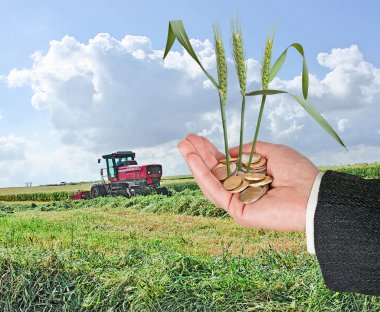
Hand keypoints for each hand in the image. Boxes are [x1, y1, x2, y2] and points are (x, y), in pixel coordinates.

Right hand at [178, 134, 318, 231]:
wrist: (311, 193)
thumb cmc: (297, 172)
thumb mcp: (272, 152)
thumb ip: (250, 150)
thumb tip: (229, 152)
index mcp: (250, 178)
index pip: (224, 165)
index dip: (210, 152)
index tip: (197, 138)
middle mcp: (242, 190)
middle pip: (214, 172)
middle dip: (198, 155)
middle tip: (184, 140)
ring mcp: (238, 201)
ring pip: (211, 182)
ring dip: (195, 163)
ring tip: (183, 146)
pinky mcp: (237, 211)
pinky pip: (216, 192)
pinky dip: (202, 176)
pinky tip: (193, 160)